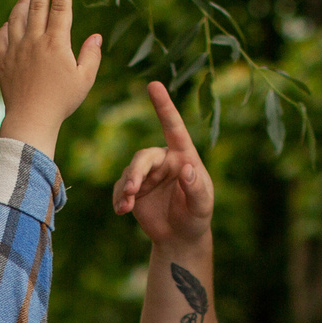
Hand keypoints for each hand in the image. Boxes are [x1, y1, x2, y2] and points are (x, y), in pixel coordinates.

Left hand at [0, 0, 103, 157]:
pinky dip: (7, 26)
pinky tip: (12, 23)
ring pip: (17, 17)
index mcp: (56, 43)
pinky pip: (2, 36)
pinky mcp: (2, 60)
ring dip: (24, 2)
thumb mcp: (84, 80)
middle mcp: (34, 41)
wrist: (30, 120)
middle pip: (38, 4)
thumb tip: (96, 36)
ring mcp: (15, 49)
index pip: (61, 7)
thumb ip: (91, 56)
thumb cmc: (61, 102)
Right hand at [111, 81, 214, 250]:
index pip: (174, 128)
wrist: (180, 237)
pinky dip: (119, 199)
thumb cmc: (197, 216)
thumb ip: (196, 187)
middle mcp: (163, 161)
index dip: (164, 106)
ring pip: (130, 172)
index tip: (154, 85)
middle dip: (136, 172)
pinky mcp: (133, 190)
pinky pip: (120, 189)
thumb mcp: (202, 204)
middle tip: (132, 190)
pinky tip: (122, 211)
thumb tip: (187, 168)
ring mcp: (147, 175)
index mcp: (183, 156)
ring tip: (126, 204)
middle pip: (144, 157)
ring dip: (126, 187)